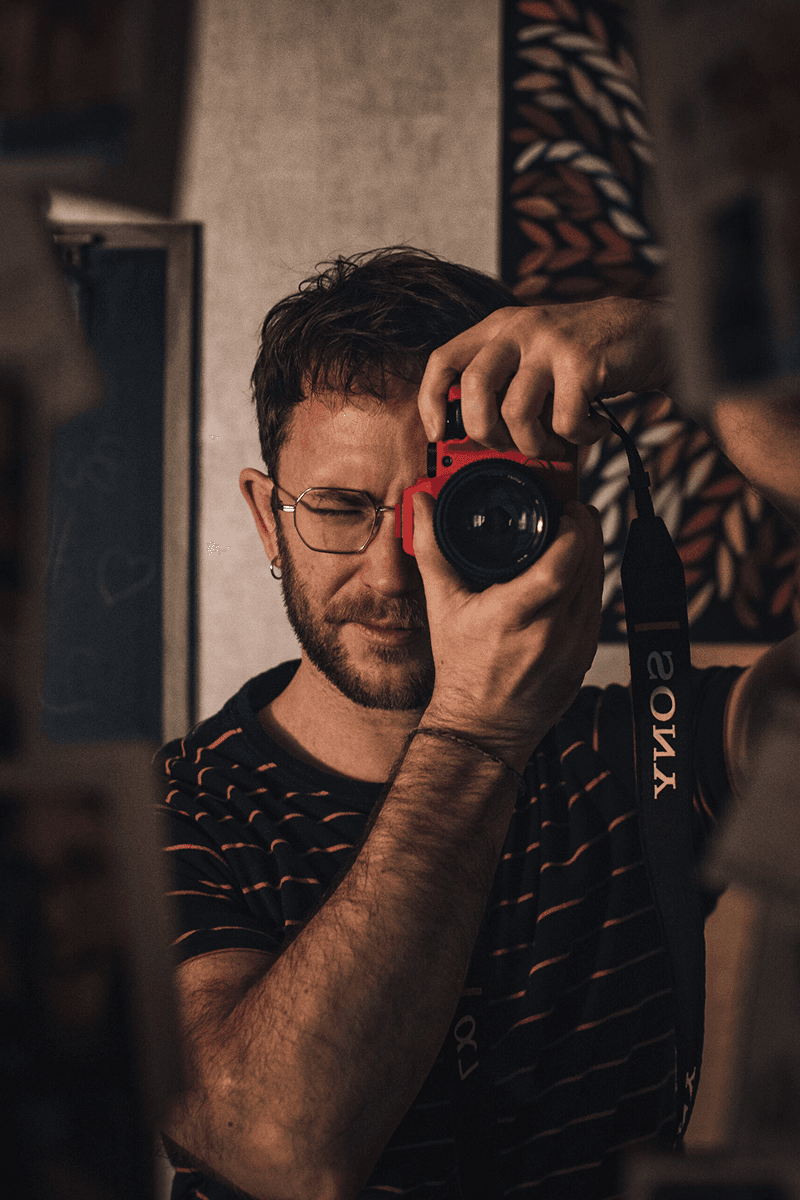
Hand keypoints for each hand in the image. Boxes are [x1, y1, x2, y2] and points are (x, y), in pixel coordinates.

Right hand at [412, 492, 603, 770]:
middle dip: (585, 530)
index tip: (566, 508)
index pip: (563, 562)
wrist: (481, 727)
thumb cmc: (461, 669)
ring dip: (590, 554)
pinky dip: (589, 583)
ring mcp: (575, 647)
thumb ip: (433, 549)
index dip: (574, 528)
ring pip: (598, 583)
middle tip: (570, 510)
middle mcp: (552, 631)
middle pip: (588, 565)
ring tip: (571, 535)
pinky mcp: (586, 657)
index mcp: (515, 615)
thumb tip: (421, 505)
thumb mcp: (443, 606)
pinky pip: (597, 607)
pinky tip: (573, 573)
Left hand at [417, 298, 671, 459]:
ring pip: (516, 412)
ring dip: (534, 443)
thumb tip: (476, 439)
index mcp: (498, 327)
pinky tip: (593, 427)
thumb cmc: (585, 355)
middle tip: (507, 446)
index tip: (438, 434)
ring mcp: (550, 343)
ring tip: (556, 442)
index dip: (430, 401)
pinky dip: (580, 437)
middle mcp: (519, 329)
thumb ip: (504, 384)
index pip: (443, 360)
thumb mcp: (534, 357)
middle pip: (473, 388)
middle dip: (484, 432)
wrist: (649, 331)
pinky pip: (564, 421)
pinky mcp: (582, 362)